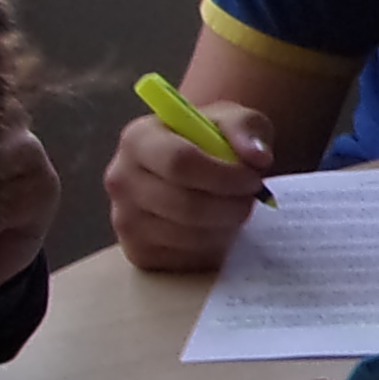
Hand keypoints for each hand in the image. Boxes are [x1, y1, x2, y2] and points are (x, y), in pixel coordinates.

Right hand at [105, 100, 271, 273]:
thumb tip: (257, 157)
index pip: (179, 162)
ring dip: (225, 227)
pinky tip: (218, 227)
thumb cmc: (211, 141)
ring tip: (236, 209)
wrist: (189, 168)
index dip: (224, 176)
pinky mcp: (138, 252)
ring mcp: (124, 220)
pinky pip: (186, 259)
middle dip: (230, 206)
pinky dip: (212, 248)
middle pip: (185, 205)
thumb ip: (246, 129)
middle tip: (251, 199)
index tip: (253, 179)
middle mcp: (121, 180)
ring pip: (188, 236)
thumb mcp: (232, 120)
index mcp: (137, 139)